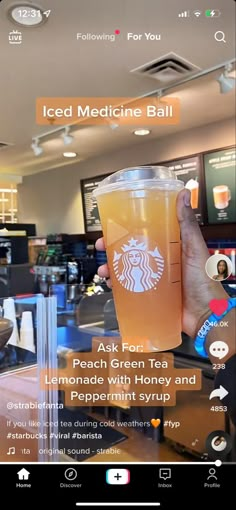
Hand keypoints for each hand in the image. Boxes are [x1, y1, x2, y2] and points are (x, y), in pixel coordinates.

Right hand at [95, 189, 227, 337]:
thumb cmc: (204, 280)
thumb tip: (184, 194)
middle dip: (112, 249)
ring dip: (111, 268)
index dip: (125, 230)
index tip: (112, 227)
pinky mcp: (149, 296)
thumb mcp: (194, 248)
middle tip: (101, 248)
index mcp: (168, 247)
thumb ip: (187, 223)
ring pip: (125, 270)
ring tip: (104, 271)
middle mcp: (158, 262)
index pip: (142, 234)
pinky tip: (111, 286)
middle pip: (129, 251)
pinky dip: (118, 287)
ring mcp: (152, 279)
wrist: (205, 314)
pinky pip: (129, 290)